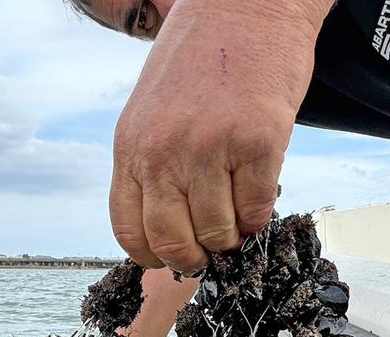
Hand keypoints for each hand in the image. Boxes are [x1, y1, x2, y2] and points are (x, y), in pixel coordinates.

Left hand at [110, 0, 327, 271]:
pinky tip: (258, 194)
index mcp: (131, 147)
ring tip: (238, 216)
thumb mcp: (149, 111)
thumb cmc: (199, 58)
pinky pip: (257, 209)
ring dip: (232, 235)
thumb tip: (166, 224)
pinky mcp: (257, 144)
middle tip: (212, 249)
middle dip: (196, 256)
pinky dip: (260, 215)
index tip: (172, 257)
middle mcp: (164, 153)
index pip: (129, 231)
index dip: (153, 257)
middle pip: (173, 241)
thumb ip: (150, 165)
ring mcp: (210, 149)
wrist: (245, 6)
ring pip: (219, 232)